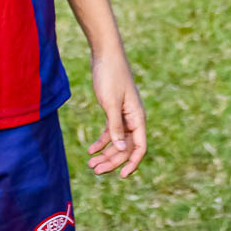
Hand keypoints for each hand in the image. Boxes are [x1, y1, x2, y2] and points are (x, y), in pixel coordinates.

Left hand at [87, 51, 145, 177]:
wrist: (105, 54)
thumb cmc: (110, 76)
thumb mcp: (110, 103)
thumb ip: (116, 127)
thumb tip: (123, 149)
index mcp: (137, 118)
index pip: (140, 147)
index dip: (132, 163)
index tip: (122, 176)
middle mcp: (133, 119)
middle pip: (126, 147)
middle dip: (112, 160)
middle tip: (95, 170)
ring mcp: (124, 115)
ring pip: (117, 141)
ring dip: (105, 153)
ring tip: (90, 164)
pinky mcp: (114, 109)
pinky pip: (110, 131)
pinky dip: (101, 141)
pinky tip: (91, 150)